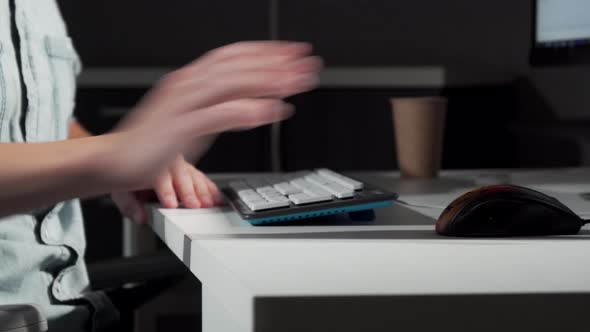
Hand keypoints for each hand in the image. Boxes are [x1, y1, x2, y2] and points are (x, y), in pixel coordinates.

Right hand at [101, 41, 321, 191]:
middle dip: (276, 63)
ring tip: (297, 82)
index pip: (233, 57)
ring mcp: (183, 105)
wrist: (114, 162)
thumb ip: (220, 106)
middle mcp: (186, 86)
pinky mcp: (180, 128)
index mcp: (189, 81)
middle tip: (307, 63)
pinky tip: (272, 111)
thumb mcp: (191, 118)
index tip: (292, 54)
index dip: (265, 53)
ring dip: (269, 81)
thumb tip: (254, 103)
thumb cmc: (151, 143)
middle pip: (238, 66)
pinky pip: (220, 114)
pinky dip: (249, 111)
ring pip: (232, 84)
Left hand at [111, 155, 222, 224]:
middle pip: (180, 176)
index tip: (171, 204)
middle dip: (189, 192)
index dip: (166, 191)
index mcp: (148, 165)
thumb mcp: (121, 191)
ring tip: (210, 204)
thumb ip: (130, 206)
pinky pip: (202, 178)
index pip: (159, 178)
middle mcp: (166, 163)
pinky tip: (217, 197)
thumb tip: (141, 217)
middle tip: (196, 206)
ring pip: (193, 176)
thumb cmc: (125, 175)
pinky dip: (211, 188)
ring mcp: (179, 166)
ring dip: (203, 191)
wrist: (125, 158)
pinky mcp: (189, 170)